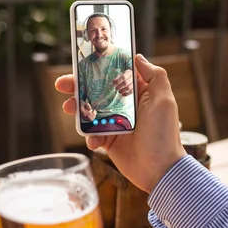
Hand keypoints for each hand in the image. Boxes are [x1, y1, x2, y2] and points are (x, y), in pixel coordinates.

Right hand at [55, 54, 185, 192]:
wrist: (159, 170)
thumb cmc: (164, 135)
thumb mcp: (164, 101)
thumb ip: (155, 76)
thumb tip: (138, 57)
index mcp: (139, 93)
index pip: (116, 74)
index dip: (99, 67)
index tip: (82, 62)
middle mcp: (126, 106)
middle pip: (98, 91)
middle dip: (78, 87)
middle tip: (62, 84)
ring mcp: (116, 124)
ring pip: (90, 111)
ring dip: (77, 109)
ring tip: (68, 108)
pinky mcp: (109, 141)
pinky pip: (92, 134)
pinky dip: (89, 136)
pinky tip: (93, 140)